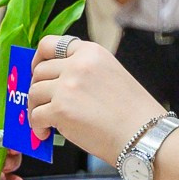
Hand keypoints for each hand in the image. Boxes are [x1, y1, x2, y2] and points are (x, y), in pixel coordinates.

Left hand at [26, 36, 163, 162]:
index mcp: (91, 52)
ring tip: (44, 122)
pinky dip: (37, 126)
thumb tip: (56, 84)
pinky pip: (36, 116)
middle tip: (42, 103)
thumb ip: (84, 72)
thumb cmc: (133, 113)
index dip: (38, 59)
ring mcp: (67, 86)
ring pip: (34, 93)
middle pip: (39, 72)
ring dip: (35, 109)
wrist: (144, 135)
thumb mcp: (111, 74)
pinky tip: (45, 133)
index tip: (36, 71)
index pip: (50, 44)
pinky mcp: (61, 109)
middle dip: (37, 89)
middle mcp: (77, 64)